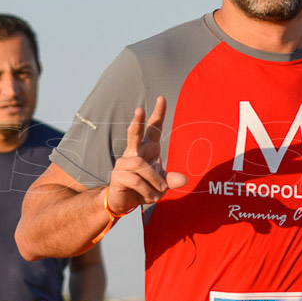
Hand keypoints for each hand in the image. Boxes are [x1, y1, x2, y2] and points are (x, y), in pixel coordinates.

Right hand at [105, 97, 186, 215]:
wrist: (124, 202)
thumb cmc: (144, 187)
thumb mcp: (162, 184)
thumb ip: (171, 180)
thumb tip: (183, 179)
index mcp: (146, 149)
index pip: (152, 129)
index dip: (157, 114)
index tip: (161, 98)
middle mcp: (134, 152)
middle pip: (134, 134)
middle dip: (137, 122)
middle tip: (139, 109)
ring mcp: (124, 163)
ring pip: (140, 165)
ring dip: (154, 179)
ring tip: (159, 191)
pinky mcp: (118, 175)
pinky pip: (136, 180)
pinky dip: (147, 190)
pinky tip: (150, 197)